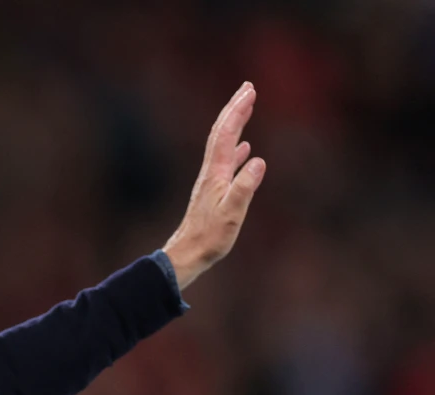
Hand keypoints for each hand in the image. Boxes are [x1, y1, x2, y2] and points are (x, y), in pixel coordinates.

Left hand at [163, 82, 266, 289]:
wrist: (188, 252)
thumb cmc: (210, 237)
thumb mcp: (232, 214)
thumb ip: (244, 187)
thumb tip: (259, 160)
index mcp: (216, 173)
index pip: (228, 134)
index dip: (238, 111)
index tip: (251, 91)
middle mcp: (212, 172)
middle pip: (222, 132)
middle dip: (235, 108)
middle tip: (248, 87)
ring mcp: (212, 180)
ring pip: (225, 144)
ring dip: (236, 123)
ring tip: (246, 108)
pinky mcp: (214, 191)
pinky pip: (228, 162)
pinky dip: (237, 149)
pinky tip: (246, 149)